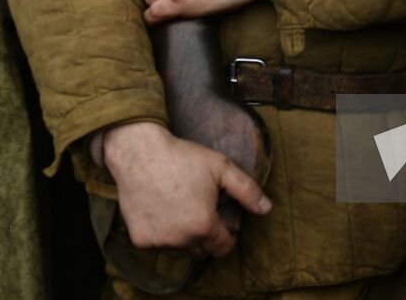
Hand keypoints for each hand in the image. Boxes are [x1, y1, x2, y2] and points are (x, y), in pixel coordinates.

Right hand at [103, 121, 271, 257]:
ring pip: (181, 251)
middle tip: (201, 212)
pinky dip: (163, 234)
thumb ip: (247, 190)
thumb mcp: (221, 167)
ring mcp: (159, 242)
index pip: (224, 248)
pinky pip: (159, 245)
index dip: (227, 234)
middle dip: (206, 237)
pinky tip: (163, 211)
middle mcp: (181, 240)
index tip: (221, 220)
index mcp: (204, 226)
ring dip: (184, 238)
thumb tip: (266, 209)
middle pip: (202, 252)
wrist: (139, 152)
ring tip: (181, 210)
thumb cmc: (182, 157)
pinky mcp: (141, 241)